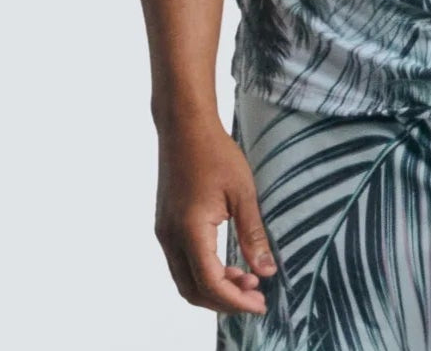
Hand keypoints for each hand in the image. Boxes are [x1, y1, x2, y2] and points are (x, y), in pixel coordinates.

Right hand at [153, 113, 278, 315]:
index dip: (235, 300)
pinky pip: (182, 263)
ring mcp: (164, 232)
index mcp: (190, 230)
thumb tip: (266, 271)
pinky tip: (228, 264)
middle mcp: (170, 237)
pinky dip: (203, 273)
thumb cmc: (215, 153)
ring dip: (214, 288)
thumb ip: (253, 235)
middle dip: (224, 301)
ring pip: (185, 280)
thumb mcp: (242, 192)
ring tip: (246, 281)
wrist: (184, 126)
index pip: (210, 283)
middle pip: (193, 290)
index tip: (260, 303)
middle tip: (256, 297)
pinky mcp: (166, 226)